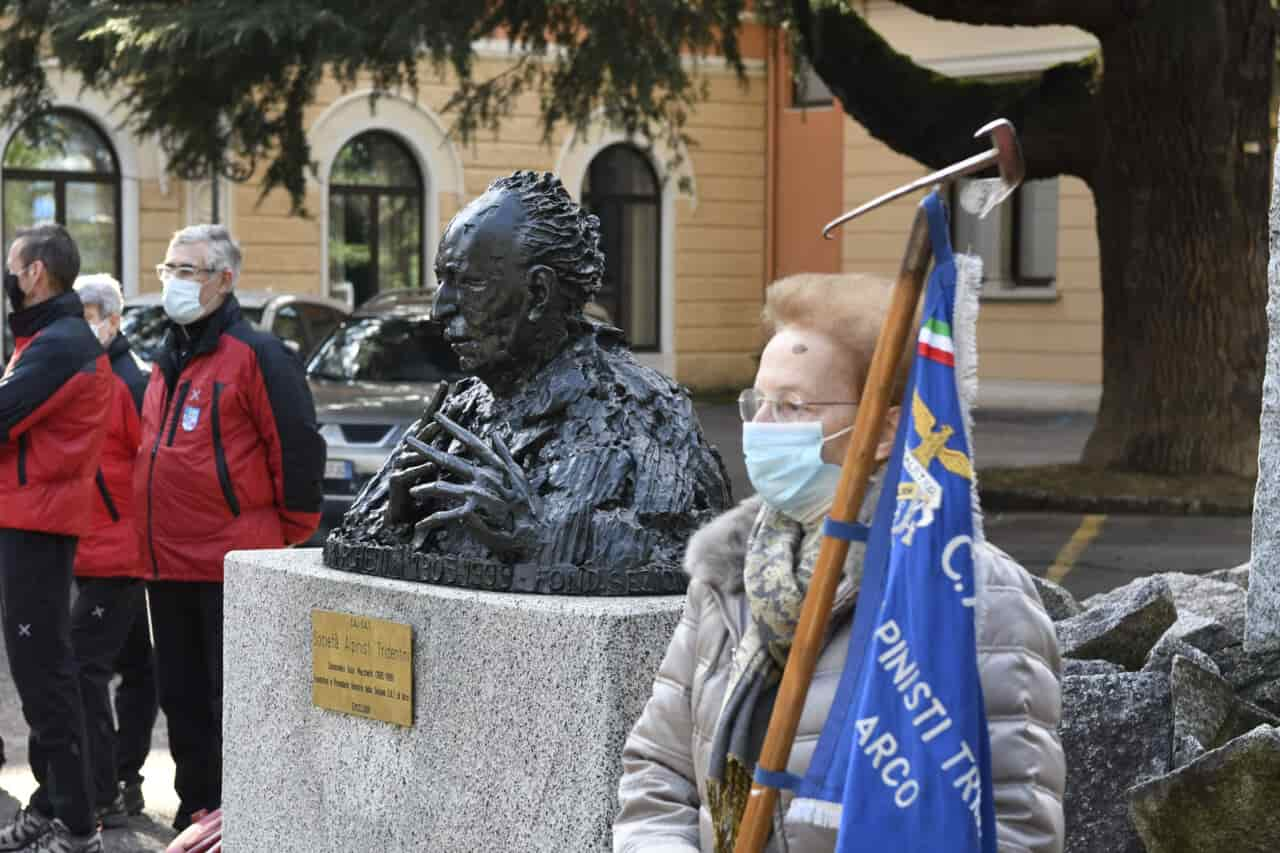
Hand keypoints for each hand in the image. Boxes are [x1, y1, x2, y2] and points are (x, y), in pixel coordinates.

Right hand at [380, 384, 448, 525]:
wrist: (404, 516)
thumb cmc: (424, 490)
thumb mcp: (439, 470)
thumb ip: (448, 452)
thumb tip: (466, 435)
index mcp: (423, 447)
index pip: (432, 420)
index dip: (439, 402)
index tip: (446, 383)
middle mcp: (411, 451)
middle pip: (425, 428)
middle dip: (437, 414)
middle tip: (449, 400)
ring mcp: (402, 464)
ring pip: (418, 449)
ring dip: (428, 436)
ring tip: (438, 425)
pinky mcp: (397, 481)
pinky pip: (410, 472)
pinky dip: (420, 468)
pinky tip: (428, 464)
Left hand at [405, 412, 538, 554]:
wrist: (534, 532)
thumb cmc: (527, 505)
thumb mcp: (519, 475)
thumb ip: (505, 453)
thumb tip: (495, 433)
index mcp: (494, 466)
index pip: (470, 441)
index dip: (452, 427)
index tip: (437, 415)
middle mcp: (481, 477)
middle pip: (447, 459)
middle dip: (425, 449)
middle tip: (408, 439)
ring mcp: (475, 494)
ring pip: (441, 486)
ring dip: (424, 487)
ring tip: (411, 490)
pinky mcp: (471, 514)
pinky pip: (445, 515)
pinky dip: (432, 520)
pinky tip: (421, 524)